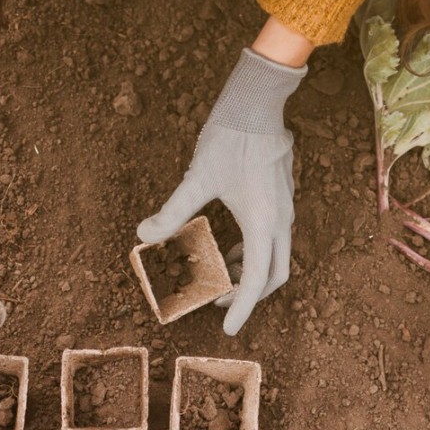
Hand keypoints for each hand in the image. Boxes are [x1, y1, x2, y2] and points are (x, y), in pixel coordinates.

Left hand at [137, 48, 305, 335]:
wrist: (259, 101)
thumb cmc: (231, 136)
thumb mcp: (197, 177)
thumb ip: (172, 210)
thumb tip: (143, 235)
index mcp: (263, 221)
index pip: (256, 279)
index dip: (242, 308)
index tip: (228, 329)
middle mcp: (281, 220)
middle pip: (275, 274)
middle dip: (250, 294)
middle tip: (218, 302)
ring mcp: (285, 208)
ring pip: (277, 257)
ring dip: (253, 273)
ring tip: (222, 278)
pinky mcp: (283, 198)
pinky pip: (275, 239)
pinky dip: (256, 252)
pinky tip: (233, 248)